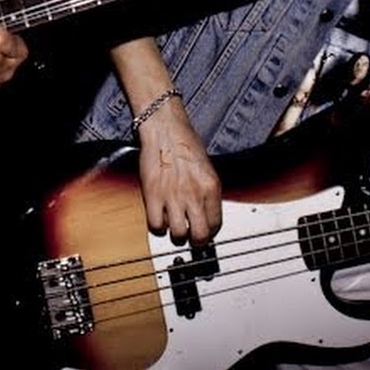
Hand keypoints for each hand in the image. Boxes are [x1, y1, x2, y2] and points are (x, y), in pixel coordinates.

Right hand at [136, 98, 221, 244]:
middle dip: (195, 240)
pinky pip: (156, 225)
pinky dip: (158, 225)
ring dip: (175, 233)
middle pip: (199, 236)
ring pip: (178, 235)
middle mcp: (194, 194)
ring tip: (173, 223)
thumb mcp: (206, 167)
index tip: (204, 230)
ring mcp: (173, 196)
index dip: (209, 232)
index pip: (216, 225)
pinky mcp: (153, 195)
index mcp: (211, 187)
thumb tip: (206, 213)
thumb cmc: (184, 143)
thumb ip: (207, 191)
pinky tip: (159, 215)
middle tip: (190, 236)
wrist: (164, 128)